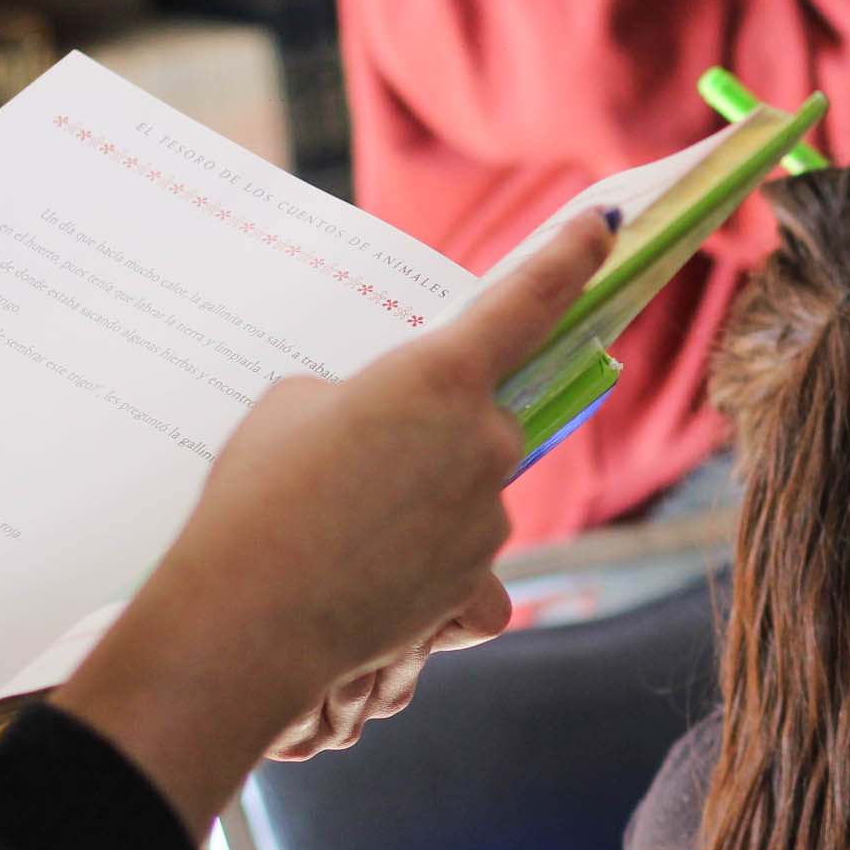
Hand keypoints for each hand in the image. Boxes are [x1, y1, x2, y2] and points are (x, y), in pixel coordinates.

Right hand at [56, 212, 612, 828]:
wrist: (245, 623)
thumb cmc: (254, 500)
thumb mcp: (291, 410)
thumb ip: (363, 398)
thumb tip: (384, 428)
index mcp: (441, 377)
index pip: (529, 299)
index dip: (570, 255)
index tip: (605, 226)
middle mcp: (486, 441)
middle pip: (485, 418)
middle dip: (434, 433)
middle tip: (357, 462)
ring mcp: (489, 517)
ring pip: (469, 492)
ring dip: (421, 502)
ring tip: (339, 530)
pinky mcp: (479, 584)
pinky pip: (464, 561)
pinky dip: (426, 568)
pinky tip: (370, 582)